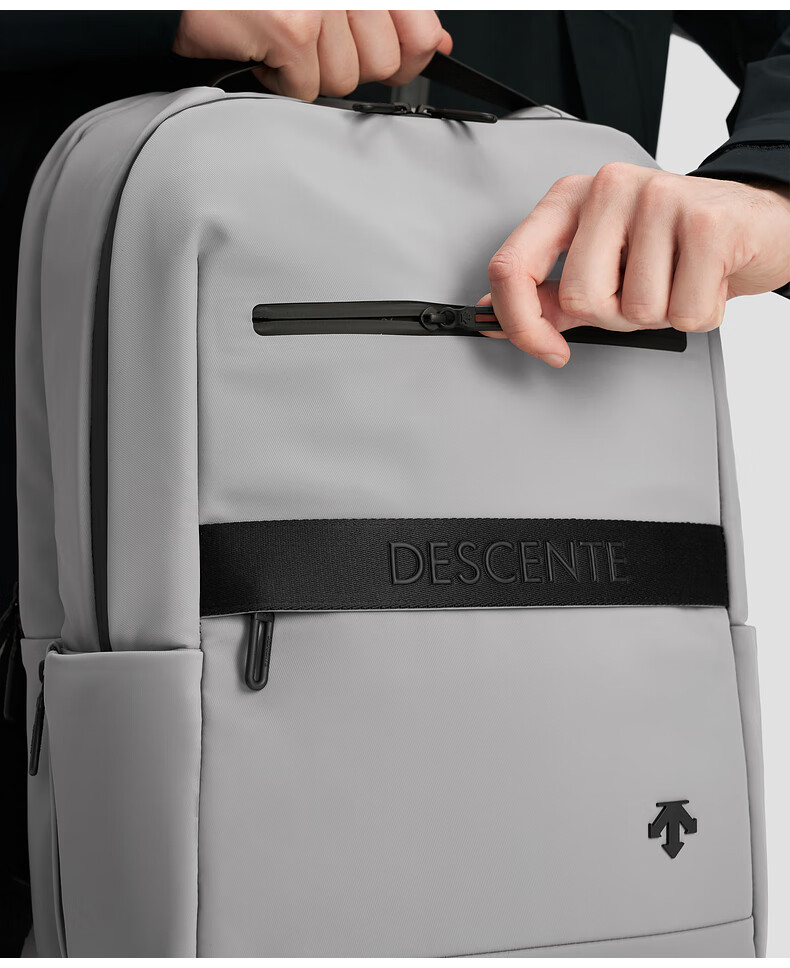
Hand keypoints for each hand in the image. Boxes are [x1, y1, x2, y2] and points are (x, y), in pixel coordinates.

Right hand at [173, 10, 451, 101]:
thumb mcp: (335, 0)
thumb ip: (392, 17)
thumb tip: (435, 46)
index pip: (419, 34)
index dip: (406, 56)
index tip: (376, 52)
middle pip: (381, 66)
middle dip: (343, 62)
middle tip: (307, 36)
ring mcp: (321, 6)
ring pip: (341, 82)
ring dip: (305, 71)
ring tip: (276, 36)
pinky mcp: (291, 30)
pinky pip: (303, 89)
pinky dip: (275, 79)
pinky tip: (258, 45)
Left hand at [484, 164, 789, 365]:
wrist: (759, 223)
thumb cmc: (678, 245)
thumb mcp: (605, 266)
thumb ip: (550, 294)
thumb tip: (498, 319)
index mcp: (573, 198)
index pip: (512, 265)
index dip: (519, 322)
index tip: (544, 346)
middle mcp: (610, 187)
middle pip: (579, 299)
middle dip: (615, 316)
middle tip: (643, 290)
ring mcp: (659, 197)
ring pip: (634, 311)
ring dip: (662, 315)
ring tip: (679, 280)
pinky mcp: (707, 222)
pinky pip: (683, 312)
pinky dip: (700, 314)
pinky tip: (707, 280)